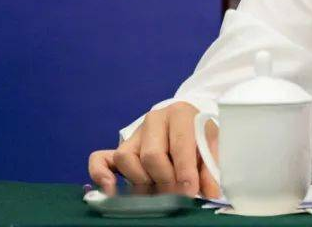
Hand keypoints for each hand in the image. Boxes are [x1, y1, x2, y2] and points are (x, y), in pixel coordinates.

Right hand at [87, 101, 219, 198]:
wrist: (188, 125)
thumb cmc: (200, 137)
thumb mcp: (212, 146)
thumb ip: (212, 167)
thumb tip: (211, 192)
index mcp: (180, 114)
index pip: (179, 144)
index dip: (184, 171)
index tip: (191, 191)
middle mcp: (154, 120)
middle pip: (152, 155)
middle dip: (165, 181)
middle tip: (177, 196)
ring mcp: (135, 134)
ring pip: (127, 159)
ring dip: (142, 182)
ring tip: (159, 192)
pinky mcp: (119, 148)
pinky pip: (99, 159)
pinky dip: (100, 175)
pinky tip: (111, 189)